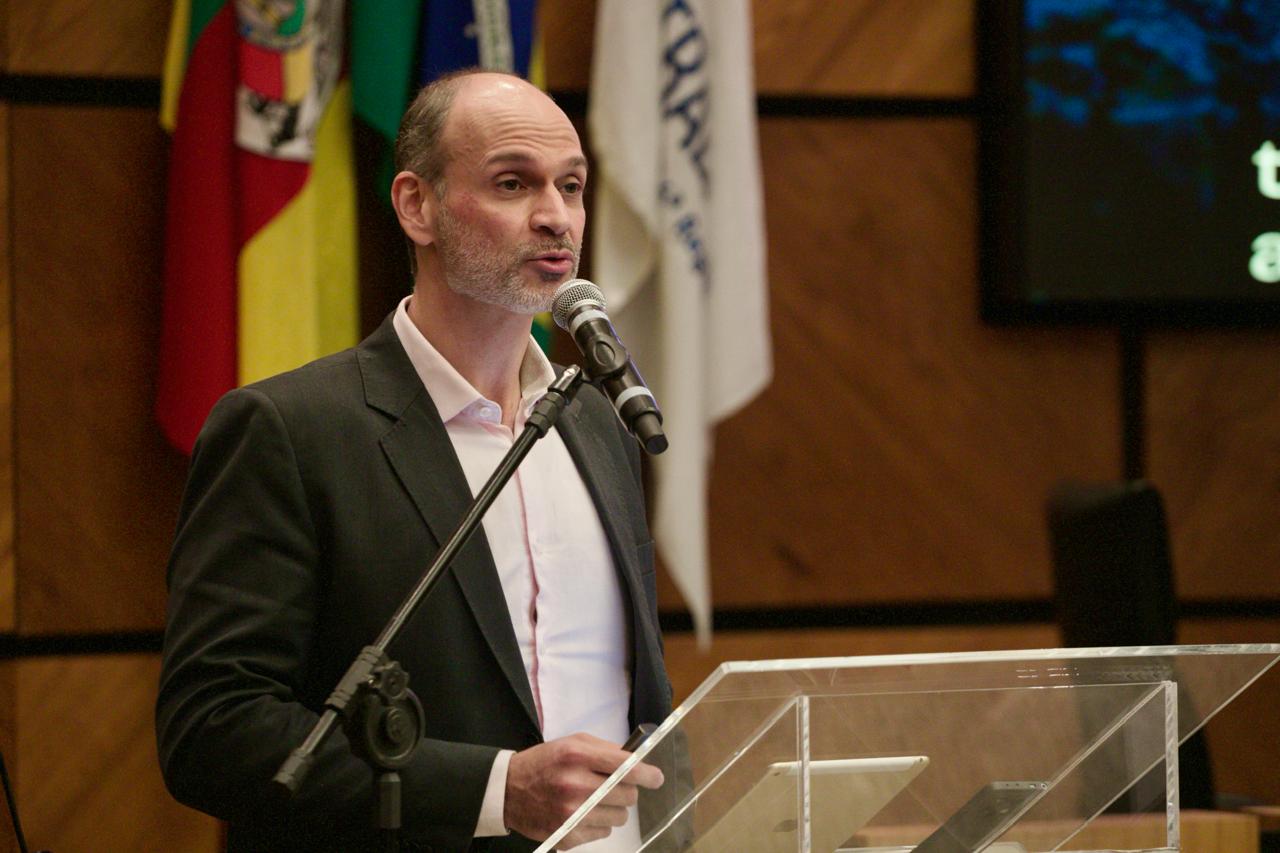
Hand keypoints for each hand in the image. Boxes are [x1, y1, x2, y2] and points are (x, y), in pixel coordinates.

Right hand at [504, 732, 664, 847]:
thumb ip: (604, 749)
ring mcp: (572, 814)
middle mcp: (575, 785)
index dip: (647, 774)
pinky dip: (599, 823)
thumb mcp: (572, 743)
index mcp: (577, 756)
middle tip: (611, 786)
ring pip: (620, 816)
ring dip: (613, 808)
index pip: (625, 767)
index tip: (656, 778)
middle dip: (626, 790)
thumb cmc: (545, 763)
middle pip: (628, 795)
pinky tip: (582, 813)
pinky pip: (605, 832)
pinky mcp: (568, 835)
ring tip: (594, 800)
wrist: (509, 791)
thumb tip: (636, 762)